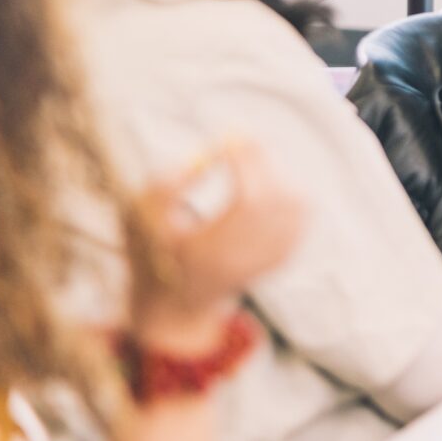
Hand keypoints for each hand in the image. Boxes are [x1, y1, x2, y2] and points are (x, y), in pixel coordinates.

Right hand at [130, 139, 303, 354]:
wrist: (176, 301)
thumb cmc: (154, 251)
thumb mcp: (140, 217)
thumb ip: (166, 185)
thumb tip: (208, 156)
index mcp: (208, 253)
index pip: (249, 201)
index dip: (245, 164)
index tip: (230, 139)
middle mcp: (245, 260)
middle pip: (276, 200)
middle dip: (262, 162)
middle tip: (245, 140)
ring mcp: (267, 261)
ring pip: (295, 206)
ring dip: (277, 175)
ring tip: (250, 163)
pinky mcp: (282, 258)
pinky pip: (301, 216)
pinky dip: (289, 192)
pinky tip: (265, 183)